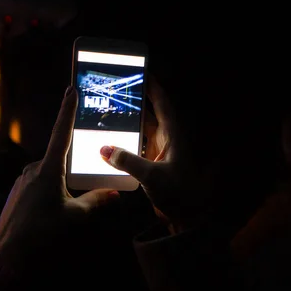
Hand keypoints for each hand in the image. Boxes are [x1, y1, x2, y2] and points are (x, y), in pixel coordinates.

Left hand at [0, 87, 119, 270]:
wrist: (7, 256)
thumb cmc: (42, 235)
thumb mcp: (75, 218)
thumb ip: (95, 202)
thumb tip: (113, 193)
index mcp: (48, 170)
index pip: (61, 133)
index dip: (67, 110)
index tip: (71, 88)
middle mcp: (32, 170)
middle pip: (59, 160)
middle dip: (74, 169)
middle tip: (87, 183)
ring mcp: (22, 182)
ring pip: (50, 175)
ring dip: (62, 185)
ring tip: (70, 208)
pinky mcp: (17, 194)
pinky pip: (39, 186)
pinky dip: (51, 193)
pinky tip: (54, 214)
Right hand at [100, 79, 214, 232]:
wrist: (186, 218)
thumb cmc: (178, 194)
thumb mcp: (153, 176)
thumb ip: (128, 161)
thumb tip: (103, 149)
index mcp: (174, 135)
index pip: (163, 104)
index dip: (153, 87)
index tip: (140, 72)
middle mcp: (167, 139)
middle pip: (149, 113)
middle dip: (134, 101)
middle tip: (114, 89)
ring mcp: (159, 151)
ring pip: (141, 130)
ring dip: (127, 122)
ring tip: (106, 110)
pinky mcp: (152, 163)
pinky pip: (135, 146)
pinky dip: (124, 141)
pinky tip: (108, 139)